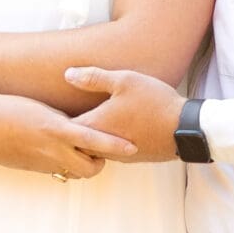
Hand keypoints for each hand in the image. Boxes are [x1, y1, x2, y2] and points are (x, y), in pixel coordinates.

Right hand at [0, 93, 136, 177]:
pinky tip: (59, 152)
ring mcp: (41, 163)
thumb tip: (79, 130)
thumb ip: (62, 122)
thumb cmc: (6, 108)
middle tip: (103, 150)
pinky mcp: (31, 169)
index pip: (94, 140)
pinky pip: (56, 171)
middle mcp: (51, 149)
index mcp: (56, 128)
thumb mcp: (40, 110)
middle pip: (90, 167)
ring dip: (82, 164)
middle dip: (101, 161)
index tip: (133, 147)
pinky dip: (63, 164)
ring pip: (74, 172)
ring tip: (83, 150)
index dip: (115, 145)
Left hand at [62, 67, 182, 161]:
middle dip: (67, 132)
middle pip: (74, 143)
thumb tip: (67, 74)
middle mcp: (102, 146)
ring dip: (86, 138)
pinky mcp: (130, 158)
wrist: (186, 128)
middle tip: (61, 118)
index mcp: (95, 126)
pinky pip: (108, 152)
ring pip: (92, 149)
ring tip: (84, 121)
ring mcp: (116, 155)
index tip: (48, 110)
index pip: (62, 128)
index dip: (53, 119)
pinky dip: (103, 142)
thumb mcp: (124, 80)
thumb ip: (93, 78)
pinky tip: (109, 128)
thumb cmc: (154, 101)